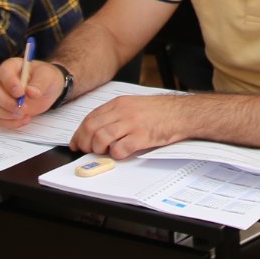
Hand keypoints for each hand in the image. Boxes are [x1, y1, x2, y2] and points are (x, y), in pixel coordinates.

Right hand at [0, 55, 55, 128]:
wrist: (48, 90)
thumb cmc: (46, 78)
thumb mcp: (48, 77)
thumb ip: (40, 83)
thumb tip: (31, 92)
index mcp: (12, 67)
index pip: (3, 72)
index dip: (10, 83)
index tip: (20, 93)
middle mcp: (2, 81)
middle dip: (8, 103)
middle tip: (24, 108)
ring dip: (5, 114)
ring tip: (24, 114)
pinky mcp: (2, 109)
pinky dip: (9, 123)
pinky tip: (24, 119)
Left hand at [71, 94, 188, 159]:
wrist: (182, 113)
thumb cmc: (160, 111)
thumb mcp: (134, 105)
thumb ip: (116, 115)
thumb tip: (98, 129)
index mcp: (119, 103)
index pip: (90, 118)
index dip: (79, 133)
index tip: (76, 142)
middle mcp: (123, 112)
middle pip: (91, 128)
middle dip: (84, 143)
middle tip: (86, 151)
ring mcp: (132, 124)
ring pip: (101, 138)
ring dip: (98, 149)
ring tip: (105, 152)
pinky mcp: (142, 137)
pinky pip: (120, 149)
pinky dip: (116, 154)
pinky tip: (121, 153)